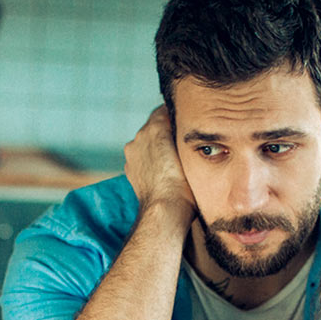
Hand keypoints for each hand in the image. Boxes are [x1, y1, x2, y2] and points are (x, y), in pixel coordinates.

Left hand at [123, 105, 195, 226]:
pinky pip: (142, 158)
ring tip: (174, 158)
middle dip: (166, 132)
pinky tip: (164, 170)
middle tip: (183, 141)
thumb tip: (182, 124)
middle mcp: (140, 136)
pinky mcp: (131, 168)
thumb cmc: (183, 181)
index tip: (187, 122)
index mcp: (154, 127)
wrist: (166, 208)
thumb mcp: (190, 149)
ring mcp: (132, 153)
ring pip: (147, 143)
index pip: (164, 111)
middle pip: (154, 126)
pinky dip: (151, 161)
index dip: (176, 116)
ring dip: (158, 147)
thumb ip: (182, 130)